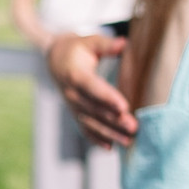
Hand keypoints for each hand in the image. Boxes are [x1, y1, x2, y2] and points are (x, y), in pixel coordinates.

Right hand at [47, 31, 135, 145]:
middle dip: (114, 120)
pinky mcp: (75, 113)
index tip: (124, 107)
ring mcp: (72, 106)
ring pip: (91, 122)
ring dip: (109, 133)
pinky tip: (111, 148)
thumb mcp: (88, 41)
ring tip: (128, 141)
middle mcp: (71, 93)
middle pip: (94, 109)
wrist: (55, 60)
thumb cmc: (77, 49)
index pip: (92, 88)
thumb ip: (105, 44)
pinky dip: (97, 139)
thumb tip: (123, 43)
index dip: (107, 98)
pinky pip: (85, 128)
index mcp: (75, 74)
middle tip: (133, 127)